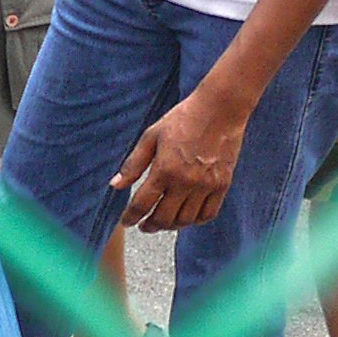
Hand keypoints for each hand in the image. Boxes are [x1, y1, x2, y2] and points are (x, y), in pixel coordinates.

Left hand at [116, 77, 251, 230]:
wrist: (220, 110)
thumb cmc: (183, 119)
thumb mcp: (151, 136)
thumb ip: (133, 164)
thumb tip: (115, 185)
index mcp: (164, 170)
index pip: (142, 204)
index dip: (130, 217)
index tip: (126, 221)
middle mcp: (185, 182)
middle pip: (163, 218)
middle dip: (150, 226)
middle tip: (144, 226)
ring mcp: (205, 185)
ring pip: (185, 220)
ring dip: (171, 226)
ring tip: (163, 222)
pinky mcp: (222, 185)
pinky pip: (208, 214)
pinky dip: (195, 221)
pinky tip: (187, 217)